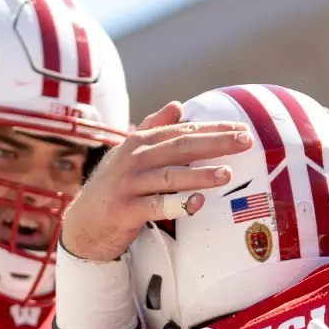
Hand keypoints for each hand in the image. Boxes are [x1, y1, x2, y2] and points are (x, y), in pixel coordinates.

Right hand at [60, 102, 251, 261]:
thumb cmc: (114, 186)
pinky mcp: (126, 210)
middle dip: (215, 143)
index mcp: (140, 143)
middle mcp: (134, 159)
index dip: (213, 130)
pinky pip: (155, 206)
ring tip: (227, 174)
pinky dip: (177, 204)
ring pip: (170, 177)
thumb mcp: (129, 153)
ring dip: (199, 175)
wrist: (83, 223)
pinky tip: (198, 203)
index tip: (242, 129)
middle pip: (180, 148)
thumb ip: (152, 128)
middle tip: (245, 142)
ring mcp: (129, 185)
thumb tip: (177, 105)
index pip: (183, 132)